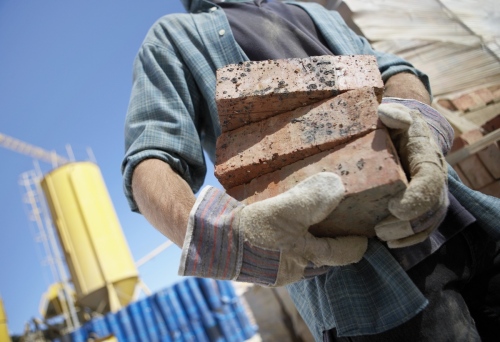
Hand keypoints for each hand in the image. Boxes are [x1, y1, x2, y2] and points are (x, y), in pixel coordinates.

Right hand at [179, 172, 367, 286]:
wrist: (214, 242)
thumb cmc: (252, 229)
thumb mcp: (285, 209)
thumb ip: (312, 198)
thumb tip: (336, 185)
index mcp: (305, 257)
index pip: (342, 254)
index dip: (356, 245)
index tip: (364, 237)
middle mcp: (294, 269)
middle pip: (322, 259)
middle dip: (329, 246)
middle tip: (333, 228)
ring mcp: (276, 271)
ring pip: (302, 259)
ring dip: (308, 245)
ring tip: (306, 227)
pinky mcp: (261, 266)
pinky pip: (284, 256)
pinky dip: (288, 244)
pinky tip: (281, 232)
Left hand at [375, 100, 448, 247]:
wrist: (407, 134)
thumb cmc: (398, 126)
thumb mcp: (397, 115)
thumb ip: (394, 114)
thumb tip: (385, 113)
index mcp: (428, 158)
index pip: (429, 182)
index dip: (416, 199)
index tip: (393, 207)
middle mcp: (436, 179)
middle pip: (430, 209)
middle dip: (407, 223)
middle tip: (380, 230)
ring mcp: (432, 194)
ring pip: (428, 222)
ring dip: (406, 234)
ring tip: (381, 237)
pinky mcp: (424, 205)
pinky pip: (423, 228)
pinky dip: (410, 239)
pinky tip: (390, 244)